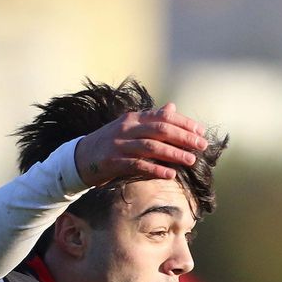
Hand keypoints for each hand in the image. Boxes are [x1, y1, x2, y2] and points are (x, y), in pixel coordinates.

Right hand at [73, 103, 207, 187]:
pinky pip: (138, 165)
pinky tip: (170, 173)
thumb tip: (173, 107)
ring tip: (191, 160)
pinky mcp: (113, 162)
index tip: (200, 131)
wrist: (80, 158)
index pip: (162, 117)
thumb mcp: (130, 127)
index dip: (183, 123)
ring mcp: (119, 145)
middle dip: (183, 137)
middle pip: (160, 130)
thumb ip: (151, 119)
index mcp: (133, 118)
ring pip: (151, 147)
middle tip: (202, 145)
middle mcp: (127, 128)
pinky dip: (155, 169)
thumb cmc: (110, 142)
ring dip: (173, 153)